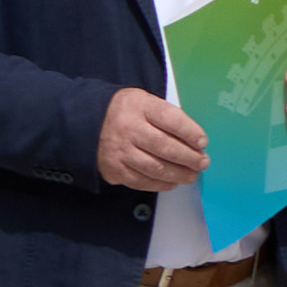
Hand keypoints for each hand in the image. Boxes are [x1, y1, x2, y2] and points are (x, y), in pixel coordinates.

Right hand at [97, 89, 211, 193]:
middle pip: (165, 147)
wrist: (84, 121)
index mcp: (139, 106)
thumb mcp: (144, 102)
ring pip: (156, 168)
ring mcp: (119, 150)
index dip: (190, 133)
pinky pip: (142, 181)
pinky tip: (171, 181)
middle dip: (189, 158)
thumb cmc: (124, 112)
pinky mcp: (113, 169)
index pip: (171, 120)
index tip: (202, 142)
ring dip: (179, 174)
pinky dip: (161, 184)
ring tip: (191, 175)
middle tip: (202, 162)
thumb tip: (194, 141)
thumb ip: (167, 117)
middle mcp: (127, 128)